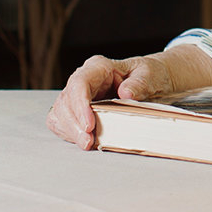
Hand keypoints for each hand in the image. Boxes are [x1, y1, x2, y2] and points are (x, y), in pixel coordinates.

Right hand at [46, 53, 175, 149]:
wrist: (151, 83)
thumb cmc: (148, 76)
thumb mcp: (149, 75)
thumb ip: (138, 83)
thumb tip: (126, 92)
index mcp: (98, 67)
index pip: (80, 83)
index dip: (80, 104)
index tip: (89, 124)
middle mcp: (83, 80)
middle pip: (66, 100)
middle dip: (74, 124)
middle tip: (88, 141)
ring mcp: (78, 95)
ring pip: (60, 113)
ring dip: (71, 131)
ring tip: (87, 144)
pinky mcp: (77, 110)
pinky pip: (63, 122)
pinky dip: (70, 133)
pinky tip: (83, 141)